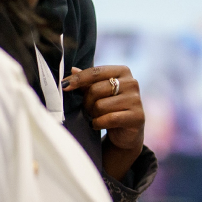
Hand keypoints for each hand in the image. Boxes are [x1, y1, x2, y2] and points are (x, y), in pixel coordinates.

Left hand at [61, 65, 144, 179]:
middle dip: (87, 102)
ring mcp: (136, 100)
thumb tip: (72, 69)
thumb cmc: (110, 108)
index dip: (78, 79)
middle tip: (89, 109)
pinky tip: (99, 124)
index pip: (96, 71)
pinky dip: (98, 123)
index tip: (64, 85)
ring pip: (100, 106)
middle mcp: (132, 83)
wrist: (126, 132)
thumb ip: (88, 82)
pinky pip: (109, 119)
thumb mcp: (99, 93)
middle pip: (95, 90)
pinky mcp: (137, 116)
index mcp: (123, 72)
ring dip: (93, 114)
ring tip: (97, 116)